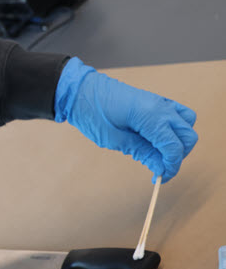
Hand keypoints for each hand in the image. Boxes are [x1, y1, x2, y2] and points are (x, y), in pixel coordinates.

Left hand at [54, 58, 197, 182]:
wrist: (80, 90)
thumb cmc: (91, 113)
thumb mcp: (113, 139)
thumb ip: (141, 152)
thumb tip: (160, 168)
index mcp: (151, 115)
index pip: (174, 146)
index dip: (171, 166)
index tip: (160, 178)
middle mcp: (161, 107)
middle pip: (188, 136)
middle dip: (178, 155)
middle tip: (159, 167)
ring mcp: (160, 101)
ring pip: (188, 124)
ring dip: (179, 141)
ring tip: (159, 152)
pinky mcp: (155, 100)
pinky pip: (178, 114)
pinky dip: (175, 128)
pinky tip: (157, 138)